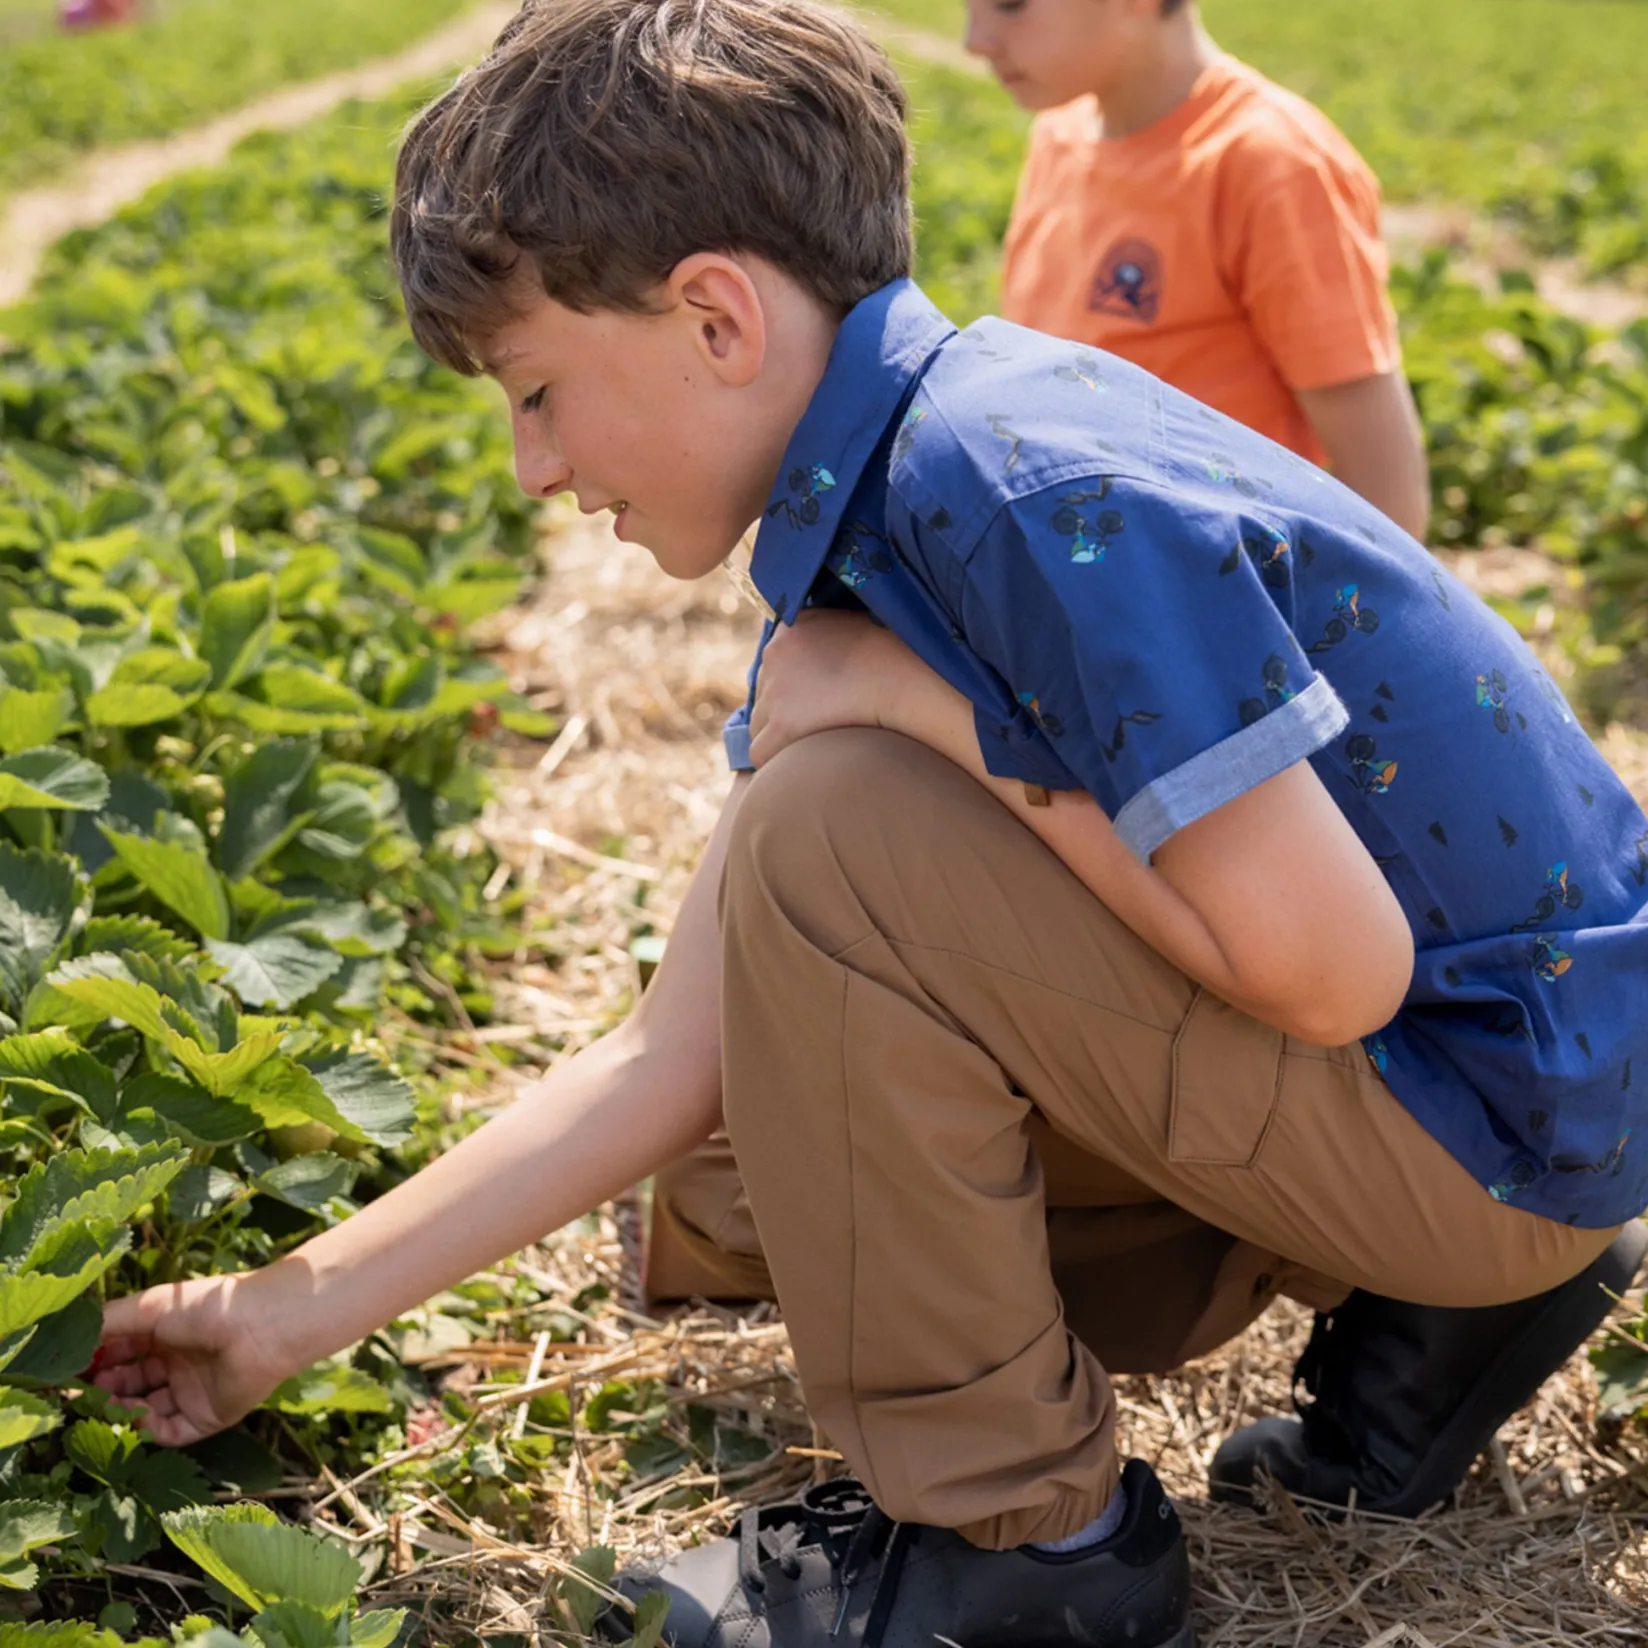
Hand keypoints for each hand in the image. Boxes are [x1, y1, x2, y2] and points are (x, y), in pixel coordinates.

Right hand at [90, 1267, 309, 1445]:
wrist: (260, 1328)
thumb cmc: (205, 1308)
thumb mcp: (149, 1307)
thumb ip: (108, 1323)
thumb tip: (69, 1340)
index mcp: (167, 1332)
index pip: (121, 1352)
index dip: (94, 1361)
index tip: (65, 1370)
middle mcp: (178, 1362)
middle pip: (130, 1384)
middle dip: (102, 1389)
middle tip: (77, 1393)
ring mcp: (192, 1391)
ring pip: (145, 1411)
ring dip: (121, 1410)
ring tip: (102, 1403)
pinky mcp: (207, 1417)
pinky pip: (169, 1431)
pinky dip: (147, 1428)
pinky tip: (135, 1415)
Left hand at [749, 610, 913, 766]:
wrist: (912, 682)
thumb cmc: (902, 660)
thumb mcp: (860, 629)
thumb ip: (834, 640)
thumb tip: (828, 666)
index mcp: (793, 625)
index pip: (775, 663)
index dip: (795, 686)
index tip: (816, 700)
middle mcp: (776, 652)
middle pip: (764, 695)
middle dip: (786, 711)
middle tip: (820, 726)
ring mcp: (776, 689)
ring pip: (760, 724)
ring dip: (782, 735)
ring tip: (818, 743)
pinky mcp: (784, 724)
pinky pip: (761, 752)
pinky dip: (779, 758)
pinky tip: (808, 761)